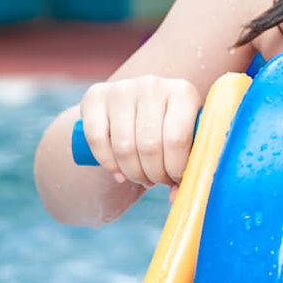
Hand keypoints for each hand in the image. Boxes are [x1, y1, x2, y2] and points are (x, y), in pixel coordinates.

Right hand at [78, 76, 202, 187]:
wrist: (136, 106)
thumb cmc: (168, 129)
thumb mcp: (186, 141)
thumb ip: (187, 167)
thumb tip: (175, 198)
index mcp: (183, 92)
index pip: (176, 139)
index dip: (175, 170)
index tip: (175, 180)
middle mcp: (153, 84)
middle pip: (149, 146)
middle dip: (153, 175)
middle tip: (155, 181)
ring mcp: (123, 88)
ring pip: (124, 147)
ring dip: (132, 173)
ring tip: (140, 177)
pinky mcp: (96, 95)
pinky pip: (97, 139)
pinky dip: (107, 163)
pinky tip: (118, 173)